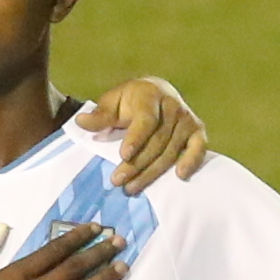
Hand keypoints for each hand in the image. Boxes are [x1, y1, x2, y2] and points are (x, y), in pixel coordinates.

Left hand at [69, 78, 207, 183]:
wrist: (157, 91)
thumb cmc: (130, 101)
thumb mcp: (112, 103)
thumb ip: (100, 116)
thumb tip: (80, 122)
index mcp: (149, 94)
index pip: (145, 120)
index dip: (136, 138)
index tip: (123, 155)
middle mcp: (172, 106)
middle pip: (156, 141)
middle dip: (137, 164)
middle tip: (118, 181)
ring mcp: (187, 119)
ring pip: (171, 151)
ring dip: (152, 172)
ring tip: (132, 188)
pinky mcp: (198, 130)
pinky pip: (198, 148)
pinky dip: (191, 161)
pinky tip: (180, 176)